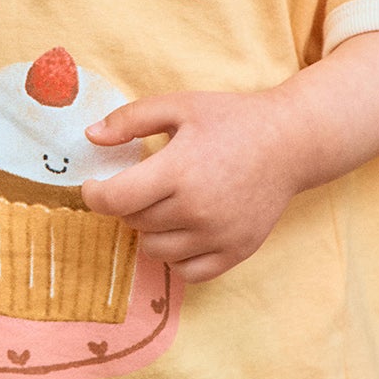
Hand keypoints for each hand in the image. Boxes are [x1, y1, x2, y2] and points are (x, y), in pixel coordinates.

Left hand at [80, 91, 302, 284]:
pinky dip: (176, 256)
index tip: (93, 186)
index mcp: (179, 170)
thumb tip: (90, 137)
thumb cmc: (229, 120)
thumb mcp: (178, 105)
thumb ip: (130, 119)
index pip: (116, 200)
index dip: (94, 195)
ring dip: (149, 230)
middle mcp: (197, 210)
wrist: (288, 143)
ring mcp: (218, 236)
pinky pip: (187, 273)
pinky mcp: (236, 253)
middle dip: (127, 204)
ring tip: (163, 204)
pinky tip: (182, 229)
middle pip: (134, 223)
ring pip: (156, 251)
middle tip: (141, 183)